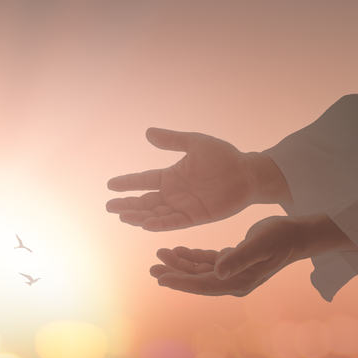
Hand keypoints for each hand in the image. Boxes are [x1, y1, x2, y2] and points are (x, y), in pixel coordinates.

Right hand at [106, 128, 290, 230]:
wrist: (248, 174)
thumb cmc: (224, 157)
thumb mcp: (196, 143)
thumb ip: (172, 140)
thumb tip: (147, 132)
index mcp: (171, 176)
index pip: (144, 180)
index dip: (127, 183)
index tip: (110, 185)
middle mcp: (173, 193)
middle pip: (144, 201)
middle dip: (127, 204)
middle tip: (109, 206)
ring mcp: (183, 206)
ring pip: (155, 214)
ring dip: (139, 216)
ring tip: (122, 217)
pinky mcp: (195, 217)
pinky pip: (173, 222)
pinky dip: (159, 224)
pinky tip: (145, 224)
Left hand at [149, 215, 355, 296]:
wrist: (297, 234)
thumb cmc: (281, 238)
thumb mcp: (259, 245)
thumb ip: (238, 258)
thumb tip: (217, 273)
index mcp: (238, 282)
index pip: (203, 285)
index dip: (181, 282)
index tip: (160, 278)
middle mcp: (233, 281)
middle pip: (197, 280)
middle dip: (174, 274)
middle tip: (152, 267)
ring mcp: (232, 272)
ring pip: (199, 271)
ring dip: (180, 263)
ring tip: (160, 253)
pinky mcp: (232, 261)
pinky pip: (206, 262)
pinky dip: (191, 257)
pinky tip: (178, 249)